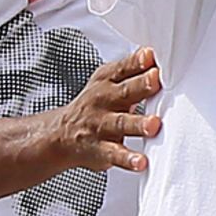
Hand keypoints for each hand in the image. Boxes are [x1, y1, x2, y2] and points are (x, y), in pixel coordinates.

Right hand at [48, 47, 162, 175]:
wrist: (61, 135)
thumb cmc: (93, 106)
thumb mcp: (106, 81)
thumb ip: (130, 68)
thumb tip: (152, 53)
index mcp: (106, 82)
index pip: (122, 68)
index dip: (137, 62)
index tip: (150, 57)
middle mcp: (104, 101)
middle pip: (124, 92)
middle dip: (141, 86)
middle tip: (155, 81)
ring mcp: (102, 126)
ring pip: (121, 124)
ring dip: (138, 124)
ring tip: (153, 125)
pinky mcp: (101, 150)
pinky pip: (115, 154)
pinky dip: (128, 159)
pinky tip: (140, 162)